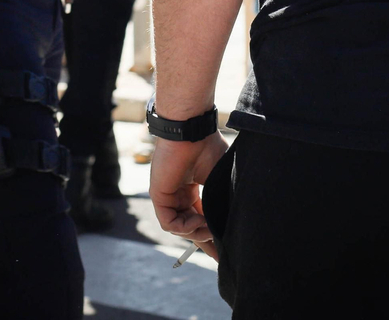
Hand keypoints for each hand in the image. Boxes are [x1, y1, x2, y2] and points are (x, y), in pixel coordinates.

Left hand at [149, 132, 228, 260]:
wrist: (193, 133)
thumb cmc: (208, 149)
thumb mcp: (219, 181)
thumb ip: (219, 204)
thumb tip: (228, 227)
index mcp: (192, 188)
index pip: (200, 216)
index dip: (211, 233)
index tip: (223, 250)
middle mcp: (179, 194)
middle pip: (189, 226)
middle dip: (204, 241)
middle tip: (218, 255)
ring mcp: (168, 196)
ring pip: (180, 228)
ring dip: (197, 232)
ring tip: (210, 226)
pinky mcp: (159, 197)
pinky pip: (170, 224)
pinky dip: (186, 227)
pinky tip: (198, 220)